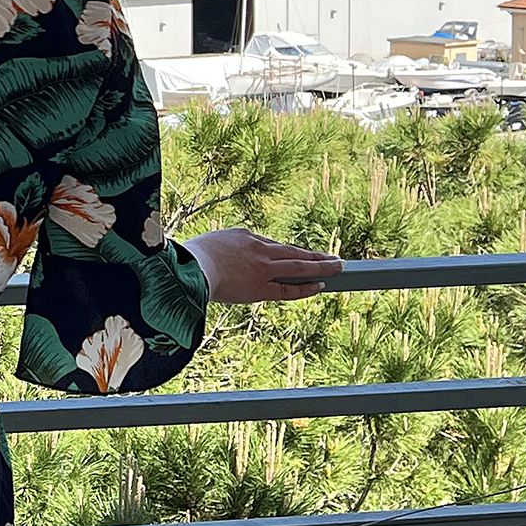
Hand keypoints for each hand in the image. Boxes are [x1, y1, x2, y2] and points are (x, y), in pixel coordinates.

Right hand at [183, 228, 342, 304]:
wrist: (189, 267)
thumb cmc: (189, 258)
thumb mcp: (205, 246)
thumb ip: (219, 251)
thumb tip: (217, 259)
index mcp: (243, 236)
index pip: (271, 245)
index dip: (286, 252)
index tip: (295, 256)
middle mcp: (258, 249)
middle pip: (292, 251)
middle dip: (313, 255)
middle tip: (331, 256)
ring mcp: (262, 268)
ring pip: (298, 266)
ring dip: (320, 265)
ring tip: (337, 265)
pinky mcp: (261, 288)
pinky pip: (288, 289)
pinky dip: (306, 287)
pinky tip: (320, 285)